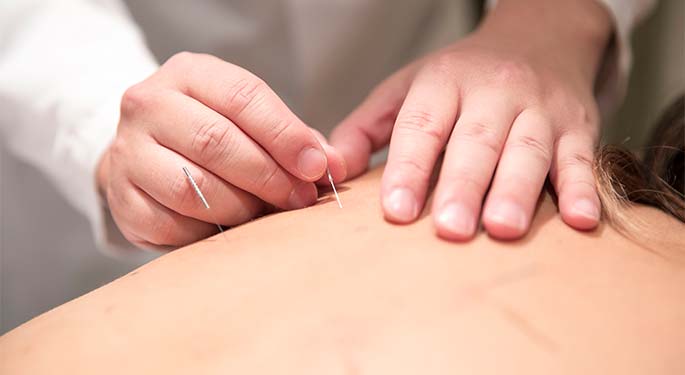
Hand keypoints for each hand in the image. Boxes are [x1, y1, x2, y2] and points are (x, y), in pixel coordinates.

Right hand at [97, 52, 345, 249]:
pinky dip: (207, 233)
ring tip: (265, 214)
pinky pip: (170, 224)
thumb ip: (292, 139)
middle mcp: (149, 104)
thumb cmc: (210, 132)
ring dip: (241, 208)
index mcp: (189, 74)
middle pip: (216, 141)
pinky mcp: (120, 197)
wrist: (144, 151)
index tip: (317, 166)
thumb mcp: (248, 119)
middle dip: (269, 176)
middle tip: (300, 198)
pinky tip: (227, 228)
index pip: (243, 97)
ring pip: (193, 187)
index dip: (286, 134)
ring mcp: (127, 151)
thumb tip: (333, 165)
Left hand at [331, 0, 610, 239]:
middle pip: (476, 141)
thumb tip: (331, 171)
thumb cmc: (463, 76)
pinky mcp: (578, 125)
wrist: (539, 37)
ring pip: (528, 149)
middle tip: (449, 229)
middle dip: (463, 186)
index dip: (408, 167)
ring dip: (517, 190)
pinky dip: (583, 189)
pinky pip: (581, 157)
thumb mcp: (408, 89)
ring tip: (502, 228)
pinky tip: (581, 221)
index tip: (395, 210)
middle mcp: (493, 92)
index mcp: (444, 83)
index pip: (422, 125)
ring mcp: (539, 108)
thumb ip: (367, 129)